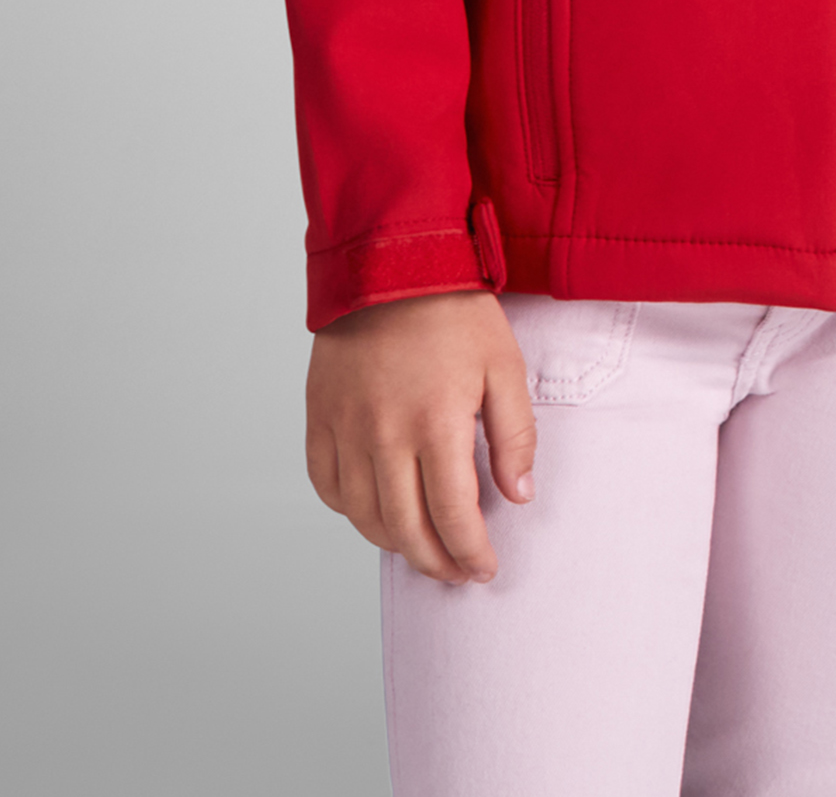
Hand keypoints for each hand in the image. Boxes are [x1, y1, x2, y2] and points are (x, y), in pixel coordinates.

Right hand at [306, 290, 535, 584]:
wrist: (391, 262)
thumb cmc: (453, 311)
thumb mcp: (504, 365)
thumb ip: (514, 435)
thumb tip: (517, 496)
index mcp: (435, 422)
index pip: (453, 515)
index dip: (470, 552)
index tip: (484, 568)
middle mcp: (383, 434)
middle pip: (405, 528)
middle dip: (436, 562)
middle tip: (456, 572)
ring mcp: (345, 428)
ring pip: (363, 516)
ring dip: (394, 543)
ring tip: (421, 548)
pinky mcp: (318, 417)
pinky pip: (327, 486)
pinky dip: (350, 510)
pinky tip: (375, 510)